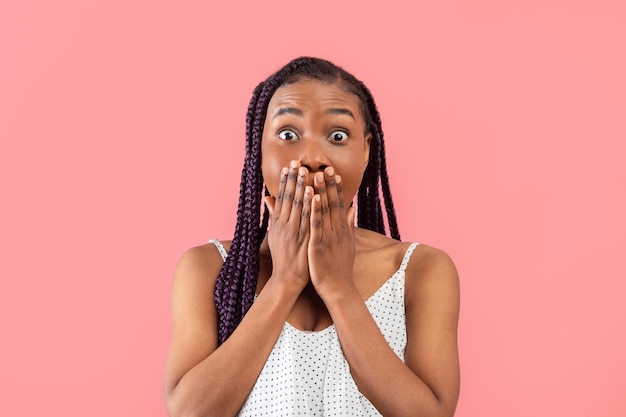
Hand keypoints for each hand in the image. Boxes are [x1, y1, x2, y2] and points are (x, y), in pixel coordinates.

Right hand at [264, 160, 312, 291]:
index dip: (285, 181)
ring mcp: (295, 232)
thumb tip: (268, 197)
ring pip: (299, 205)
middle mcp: (285, 225)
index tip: (288, 166)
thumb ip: (273, 215)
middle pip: (289, 198)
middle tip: (297, 162)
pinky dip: (311, 205)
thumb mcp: (274, 234)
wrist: (287, 279)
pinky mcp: (304, 239)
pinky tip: (313, 193)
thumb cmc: (283, 257)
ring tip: (306, 171)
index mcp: (278, 223)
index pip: (282, 197)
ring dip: (302, 187)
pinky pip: (308, 219)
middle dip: (294, 179)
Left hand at [307, 167, 356, 299]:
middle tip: (325, 166)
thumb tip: (352, 208)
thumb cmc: (339, 267)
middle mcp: (337, 231)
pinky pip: (316, 224)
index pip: (339, 204)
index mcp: (342, 230)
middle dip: (329, 185)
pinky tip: (311, 197)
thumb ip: (349, 225)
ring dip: (321, 191)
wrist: (337, 289)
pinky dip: (314, 210)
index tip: (334, 173)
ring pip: (324, 210)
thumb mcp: (347, 244)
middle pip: (333, 203)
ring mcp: (328, 237)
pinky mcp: (318, 245)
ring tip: (317, 174)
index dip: (337, 188)